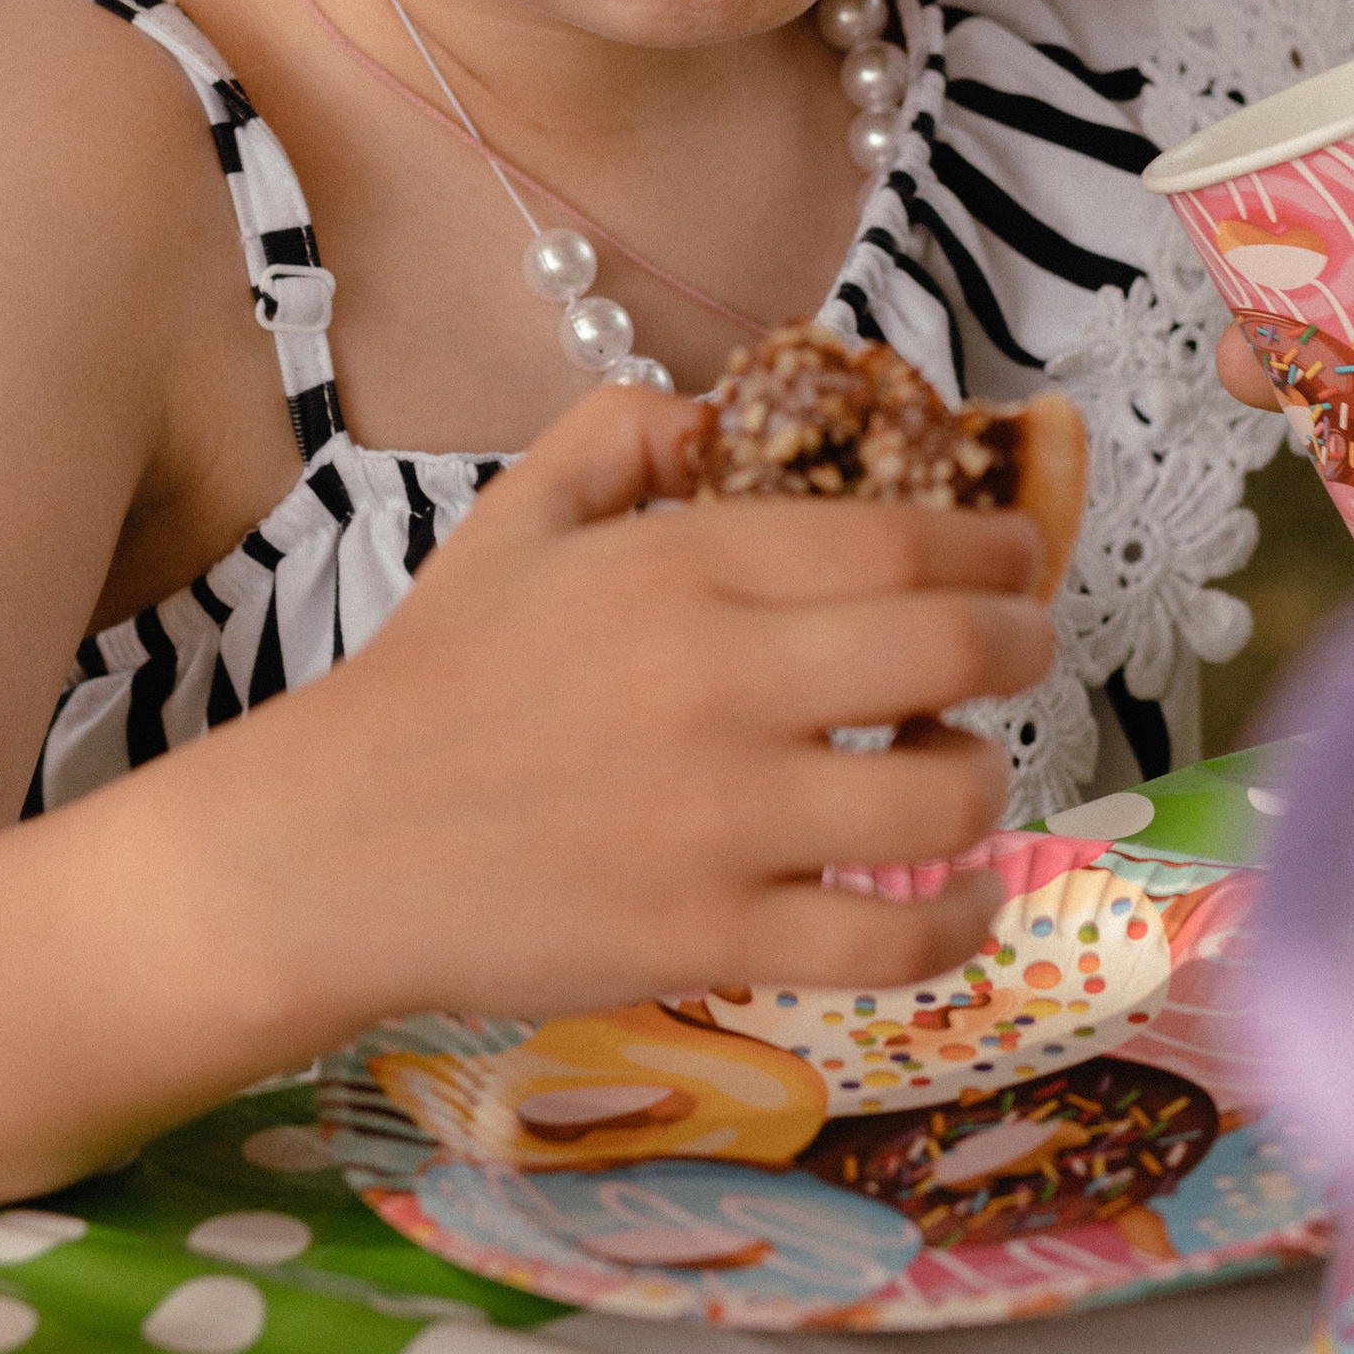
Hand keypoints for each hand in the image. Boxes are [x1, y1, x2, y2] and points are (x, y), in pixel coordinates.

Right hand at [289, 379, 1052, 1031]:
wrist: (329, 848)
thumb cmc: (434, 679)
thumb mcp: (514, 515)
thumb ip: (623, 431)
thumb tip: (728, 413)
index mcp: (680, 566)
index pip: (903, 541)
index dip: (995, 544)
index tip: (1017, 554)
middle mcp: (721, 683)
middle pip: (955, 649)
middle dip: (1023, 643)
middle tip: (1020, 647)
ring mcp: (724, 821)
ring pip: (946, 797)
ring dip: (985, 777)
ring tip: (957, 768)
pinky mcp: (714, 937)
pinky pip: (895, 941)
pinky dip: (960, 921)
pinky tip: (958, 898)